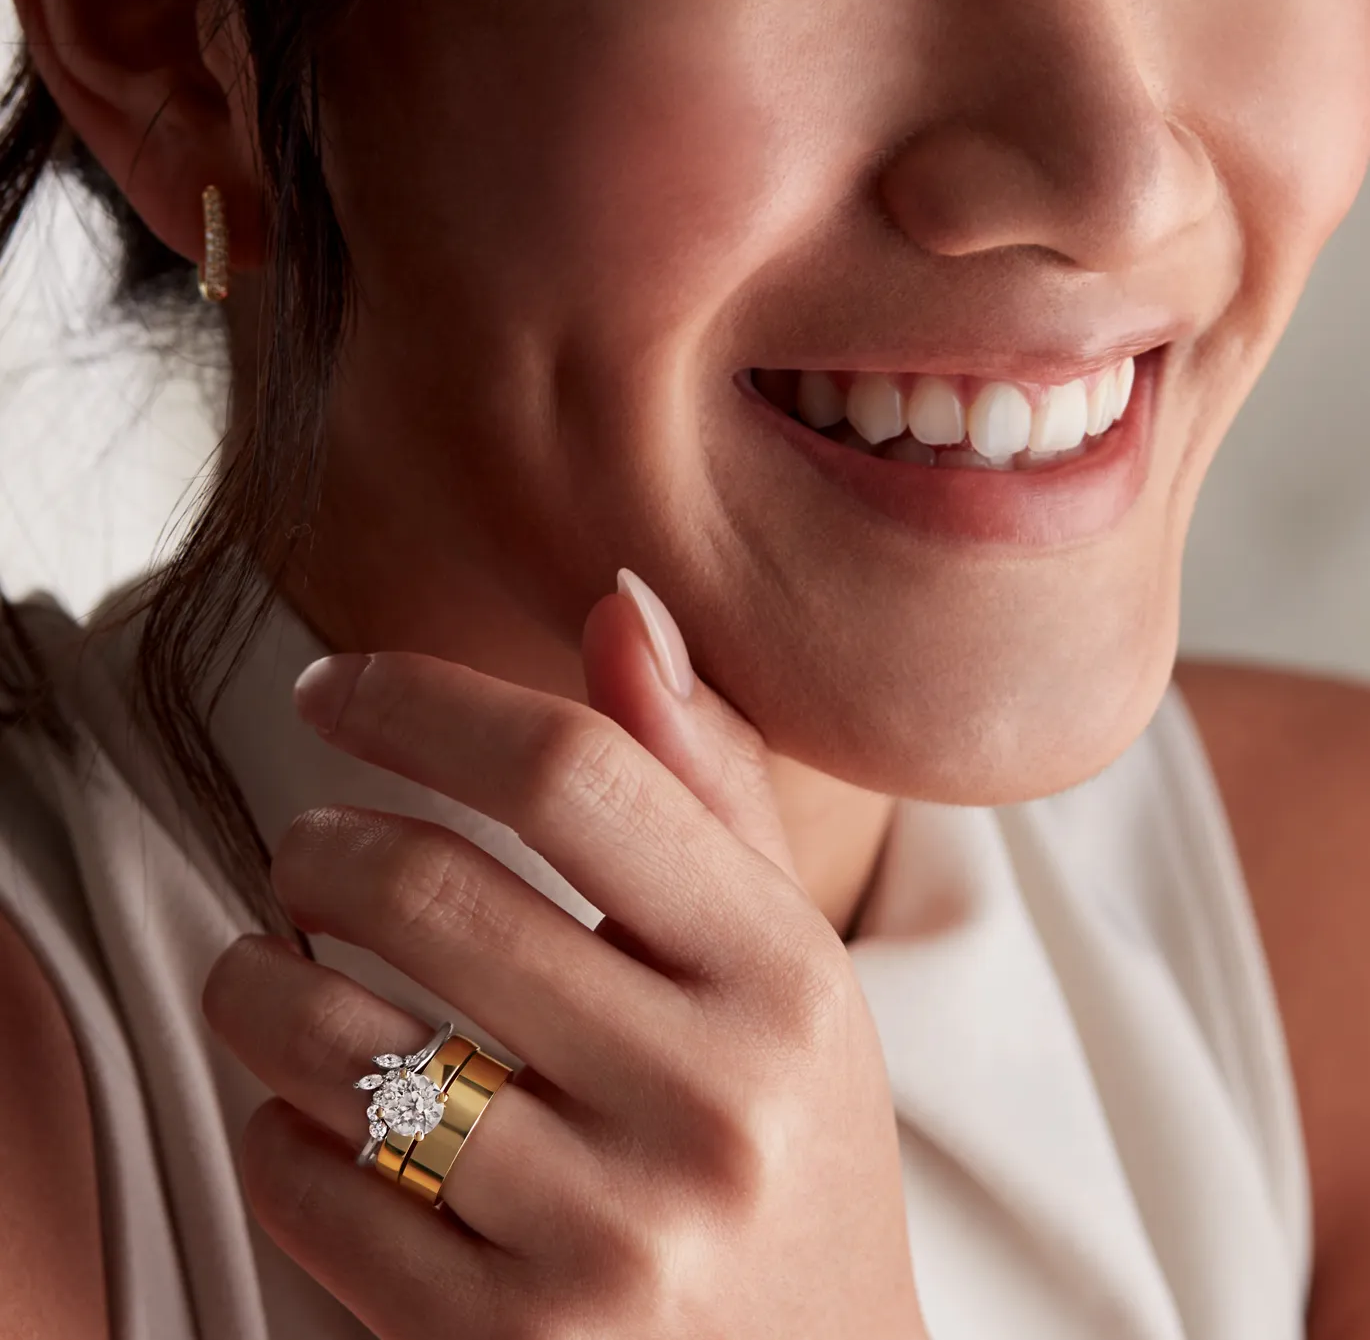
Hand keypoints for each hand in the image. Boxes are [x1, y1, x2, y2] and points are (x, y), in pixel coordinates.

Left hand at [202, 571, 926, 1338]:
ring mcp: (605, 1242)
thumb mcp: (786, 965)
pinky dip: (269, 1118)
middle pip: (428, 887)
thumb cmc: (788, 1147)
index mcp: (785, 978)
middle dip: (314, 841)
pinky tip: (302, 1101)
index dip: (421, 699)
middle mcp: (707, 1106)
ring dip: (254, 973)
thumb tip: (621, 602)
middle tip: (300, 845)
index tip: (333, 685)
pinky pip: (309, 1187)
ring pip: (333, 1039)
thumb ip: (705, 782)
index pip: (573, 772)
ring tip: (267, 958)